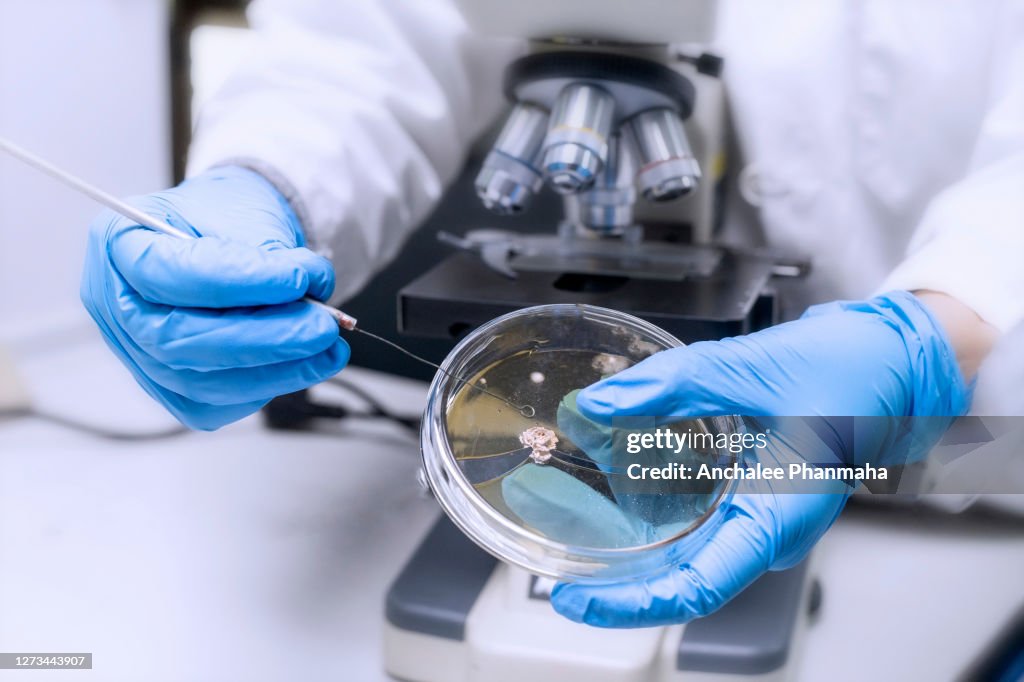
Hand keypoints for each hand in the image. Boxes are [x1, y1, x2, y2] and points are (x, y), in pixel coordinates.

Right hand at [80, 166, 348, 429]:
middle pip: (180, 340)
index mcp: (119, 244)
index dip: (242, 281)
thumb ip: (268, 254)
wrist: (228, 236)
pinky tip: (301, 363)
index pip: (172, 274)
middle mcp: (117, 306)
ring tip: (328, 346)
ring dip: (277, 369)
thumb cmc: (226, 218)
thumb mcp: (242, 212)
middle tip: (325, 326)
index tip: (300, 278)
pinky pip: (217, 404)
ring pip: (202, 383)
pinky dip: (266, 386)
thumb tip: (308, 296)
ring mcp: (138, 354)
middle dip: (265, 338)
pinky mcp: (170, 390)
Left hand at [550, 291, 970, 626]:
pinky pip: (698, 520)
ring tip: (567, 518)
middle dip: (615, 576)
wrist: (895, 360)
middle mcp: (768, 532)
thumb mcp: (748, 368)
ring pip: (686, 549)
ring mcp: (762, 518)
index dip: (630, 603)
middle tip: (554, 562)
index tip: (576, 599)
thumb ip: (668, 385)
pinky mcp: (754, 498)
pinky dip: (652, 508)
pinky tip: (611, 488)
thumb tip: (596, 402)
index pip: (697, 588)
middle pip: (682, 577)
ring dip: (628, 540)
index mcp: (779, 519)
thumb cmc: (850, 370)